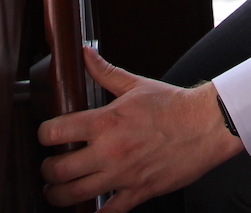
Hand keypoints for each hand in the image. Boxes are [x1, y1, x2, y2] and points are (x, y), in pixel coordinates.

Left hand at [38, 48, 243, 210]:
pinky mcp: (139, 192)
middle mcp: (110, 150)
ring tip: (57, 191)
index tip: (45, 136)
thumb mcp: (136, 85)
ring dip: (59, 195)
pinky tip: (88, 208)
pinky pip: (108, 212)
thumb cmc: (174, 106)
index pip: (55, 132)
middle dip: (47, 170)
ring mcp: (123, 175)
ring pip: (75, 195)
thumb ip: (105, 72)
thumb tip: (86, 54)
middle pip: (58, 169)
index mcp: (106, 121)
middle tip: (49, 168)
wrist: (207, 125)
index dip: (43, 135)